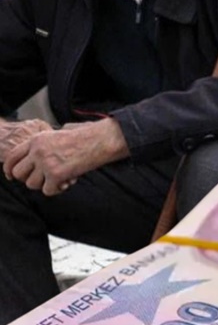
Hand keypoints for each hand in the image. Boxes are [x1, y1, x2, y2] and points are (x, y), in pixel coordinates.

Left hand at [3, 119, 127, 195]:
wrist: (100, 140)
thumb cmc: (86, 136)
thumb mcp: (58, 133)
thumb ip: (46, 144)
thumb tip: (40, 156)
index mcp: (36, 140)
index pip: (12, 157)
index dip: (9, 169)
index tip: (12, 176)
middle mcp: (37, 151)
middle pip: (18, 173)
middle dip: (29, 179)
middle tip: (42, 179)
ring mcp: (46, 163)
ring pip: (32, 184)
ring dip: (45, 185)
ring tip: (58, 179)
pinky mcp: (56, 175)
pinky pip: (47, 190)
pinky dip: (57, 189)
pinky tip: (66, 182)